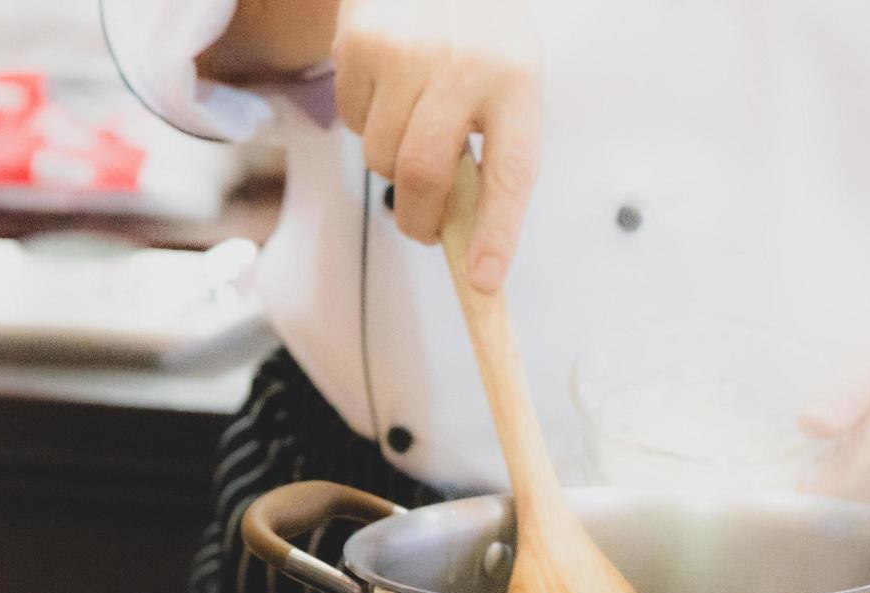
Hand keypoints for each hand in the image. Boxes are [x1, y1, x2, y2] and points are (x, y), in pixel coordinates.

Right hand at [333, 0, 541, 289]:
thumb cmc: (484, 36)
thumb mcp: (512, 83)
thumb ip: (495, 150)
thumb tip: (469, 237)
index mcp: (517, 82)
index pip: (510, 174)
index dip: (496, 233)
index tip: (482, 279)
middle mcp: (462, 65)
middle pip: (425, 174)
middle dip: (422, 220)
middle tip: (425, 229)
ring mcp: (405, 52)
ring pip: (381, 156)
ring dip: (393, 164)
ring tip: (414, 130)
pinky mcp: (358, 42)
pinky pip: (351, 119)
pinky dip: (367, 123)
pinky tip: (390, 91)